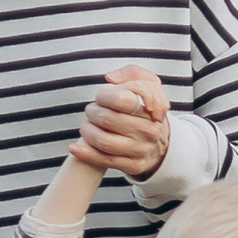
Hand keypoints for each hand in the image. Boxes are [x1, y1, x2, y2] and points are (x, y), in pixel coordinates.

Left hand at [75, 60, 172, 179]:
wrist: (162, 143)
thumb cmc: (147, 111)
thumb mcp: (148, 84)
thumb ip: (131, 72)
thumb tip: (111, 79)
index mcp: (150, 107)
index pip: (122, 100)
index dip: (104, 97)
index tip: (100, 97)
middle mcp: (148, 129)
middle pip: (108, 119)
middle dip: (92, 113)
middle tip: (91, 111)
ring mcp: (141, 149)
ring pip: (104, 141)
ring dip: (87, 132)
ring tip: (86, 126)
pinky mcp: (134, 165)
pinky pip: (104, 160)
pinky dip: (86, 153)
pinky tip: (75, 147)